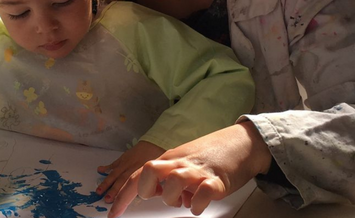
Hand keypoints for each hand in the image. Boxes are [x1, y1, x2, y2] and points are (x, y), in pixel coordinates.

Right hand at [96, 141, 164, 202]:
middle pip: (122, 180)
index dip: (124, 195)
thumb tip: (152, 192)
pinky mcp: (124, 157)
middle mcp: (133, 167)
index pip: (131, 185)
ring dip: (107, 182)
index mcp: (142, 172)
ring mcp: (127, 162)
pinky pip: (114, 163)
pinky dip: (107, 167)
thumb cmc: (157, 158)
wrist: (154, 143)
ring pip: (115, 173)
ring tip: (99, 190)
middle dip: (113, 190)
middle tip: (107, 199)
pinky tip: (100, 170)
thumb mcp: (159, 172)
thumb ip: (153, 183)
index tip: (117, 203)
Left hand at [108, 121, 272, 216]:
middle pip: (149, 170)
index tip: (112, 213)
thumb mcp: (183, 161)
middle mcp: (180, 163)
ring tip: (186, 199)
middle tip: (159, 196)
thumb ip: (167, 176)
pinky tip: (199, 204)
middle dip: (148, 190)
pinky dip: (197, 204)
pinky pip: (202, 194)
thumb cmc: (211, 155)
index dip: (122, 195)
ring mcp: (198, 170)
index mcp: (170, 159)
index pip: (139, 175)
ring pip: (174, 182)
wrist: (242, 144)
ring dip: (174, 198)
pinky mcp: (217, 180)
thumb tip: (155, 193)